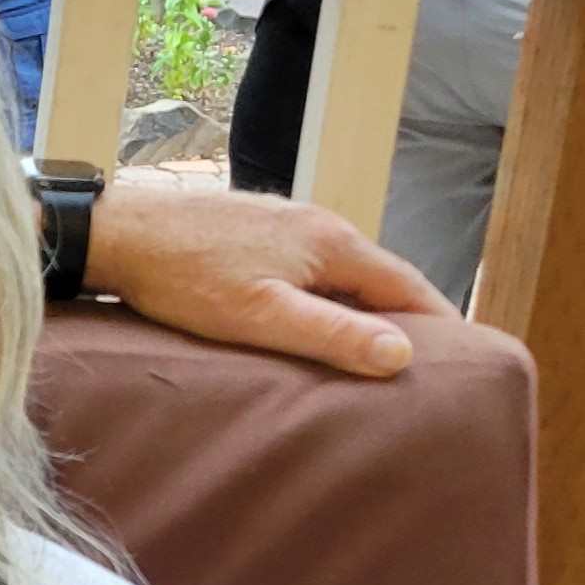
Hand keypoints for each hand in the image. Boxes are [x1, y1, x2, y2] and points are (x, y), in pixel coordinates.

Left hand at [83, 168, 455, 376]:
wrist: (120, 233)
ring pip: (341, 273)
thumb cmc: (184, 275)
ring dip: (362, 307)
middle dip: (404, 316)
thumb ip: (331, 334)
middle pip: (377, 277)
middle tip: (426, 361)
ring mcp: (285, 224)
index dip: (438, 322)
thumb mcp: (262, 316)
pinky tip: (311, 321)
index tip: (464, 355)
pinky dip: (325, 296)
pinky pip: (308, 268)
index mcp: (333, 243)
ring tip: (373, 349)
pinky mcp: (254, 231)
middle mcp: (318, 224)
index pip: (406, 285)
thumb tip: (401, 354)